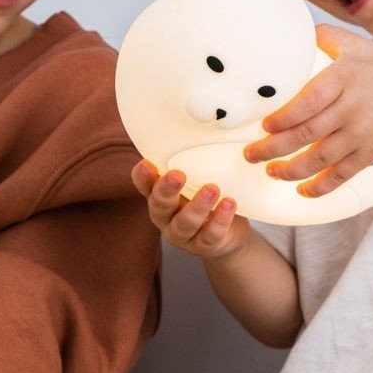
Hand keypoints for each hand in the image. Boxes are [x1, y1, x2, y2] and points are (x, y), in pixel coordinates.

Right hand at [131, 160, 250, 259]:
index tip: (147, 164)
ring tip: (212, 189)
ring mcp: (183, 235)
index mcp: (159, 197)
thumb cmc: (206, 200)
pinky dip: (220, 220)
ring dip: (198, 206)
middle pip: (159, 205)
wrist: (228, 235)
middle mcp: (165, 217)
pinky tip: (230, 204)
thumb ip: (191, 164)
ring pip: (185, 223)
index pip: (144, 185)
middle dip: (167, 190)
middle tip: (177, 175)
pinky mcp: (204, 246)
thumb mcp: (195, 182)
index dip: (142, 177)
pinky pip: (210, 235)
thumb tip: (198, 127)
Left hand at [243, 24, 372, 197]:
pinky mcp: (372, 153)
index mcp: (344, 78)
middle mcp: (352, 107)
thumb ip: (327, 39)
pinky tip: (303, 191)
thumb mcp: (357, 48)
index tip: (264, 126)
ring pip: (320, 158)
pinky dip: (321, 186)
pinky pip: (342, 174)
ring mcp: (363, 133)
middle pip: (306, 133)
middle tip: (251, 155)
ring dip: (291, 170)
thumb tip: (294, 32)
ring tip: (272, 172)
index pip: (307, 101)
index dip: (282, 117)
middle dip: (273, 148)